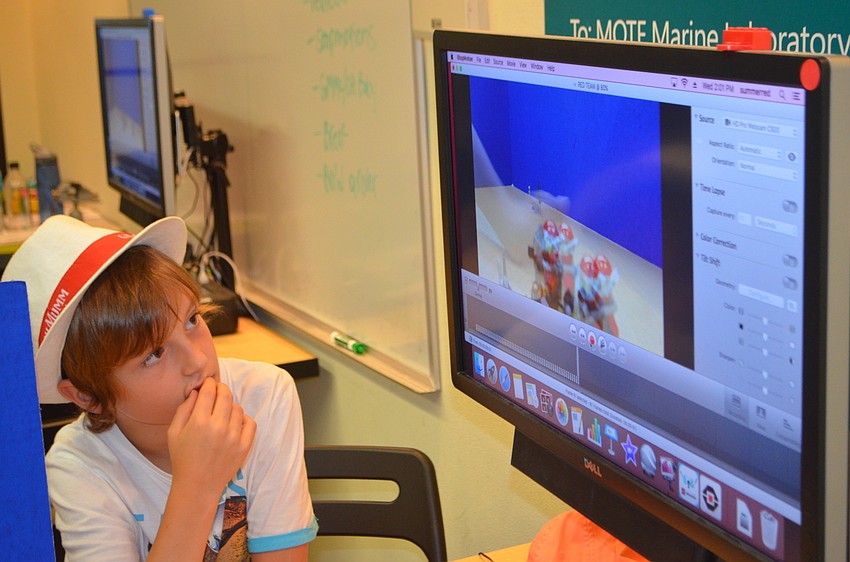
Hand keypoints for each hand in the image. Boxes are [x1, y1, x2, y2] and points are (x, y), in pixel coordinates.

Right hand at [167, 378, 256, 498]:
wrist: (198, 485)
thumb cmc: (182, 459)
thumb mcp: (174, 432)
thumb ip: (184, 409)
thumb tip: (196, 392)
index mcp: (199, 422)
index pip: (209, 391)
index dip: (209, 383)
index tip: (208, 383)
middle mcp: (218, 427)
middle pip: (226, 395)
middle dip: (221, 388)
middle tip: (217, 390)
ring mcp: (233, 437)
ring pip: (237, 408)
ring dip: (230, 405)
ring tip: (221, 411)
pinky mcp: (244, 446)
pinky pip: (250, 422)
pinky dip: (243, 419)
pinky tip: (234, 422)